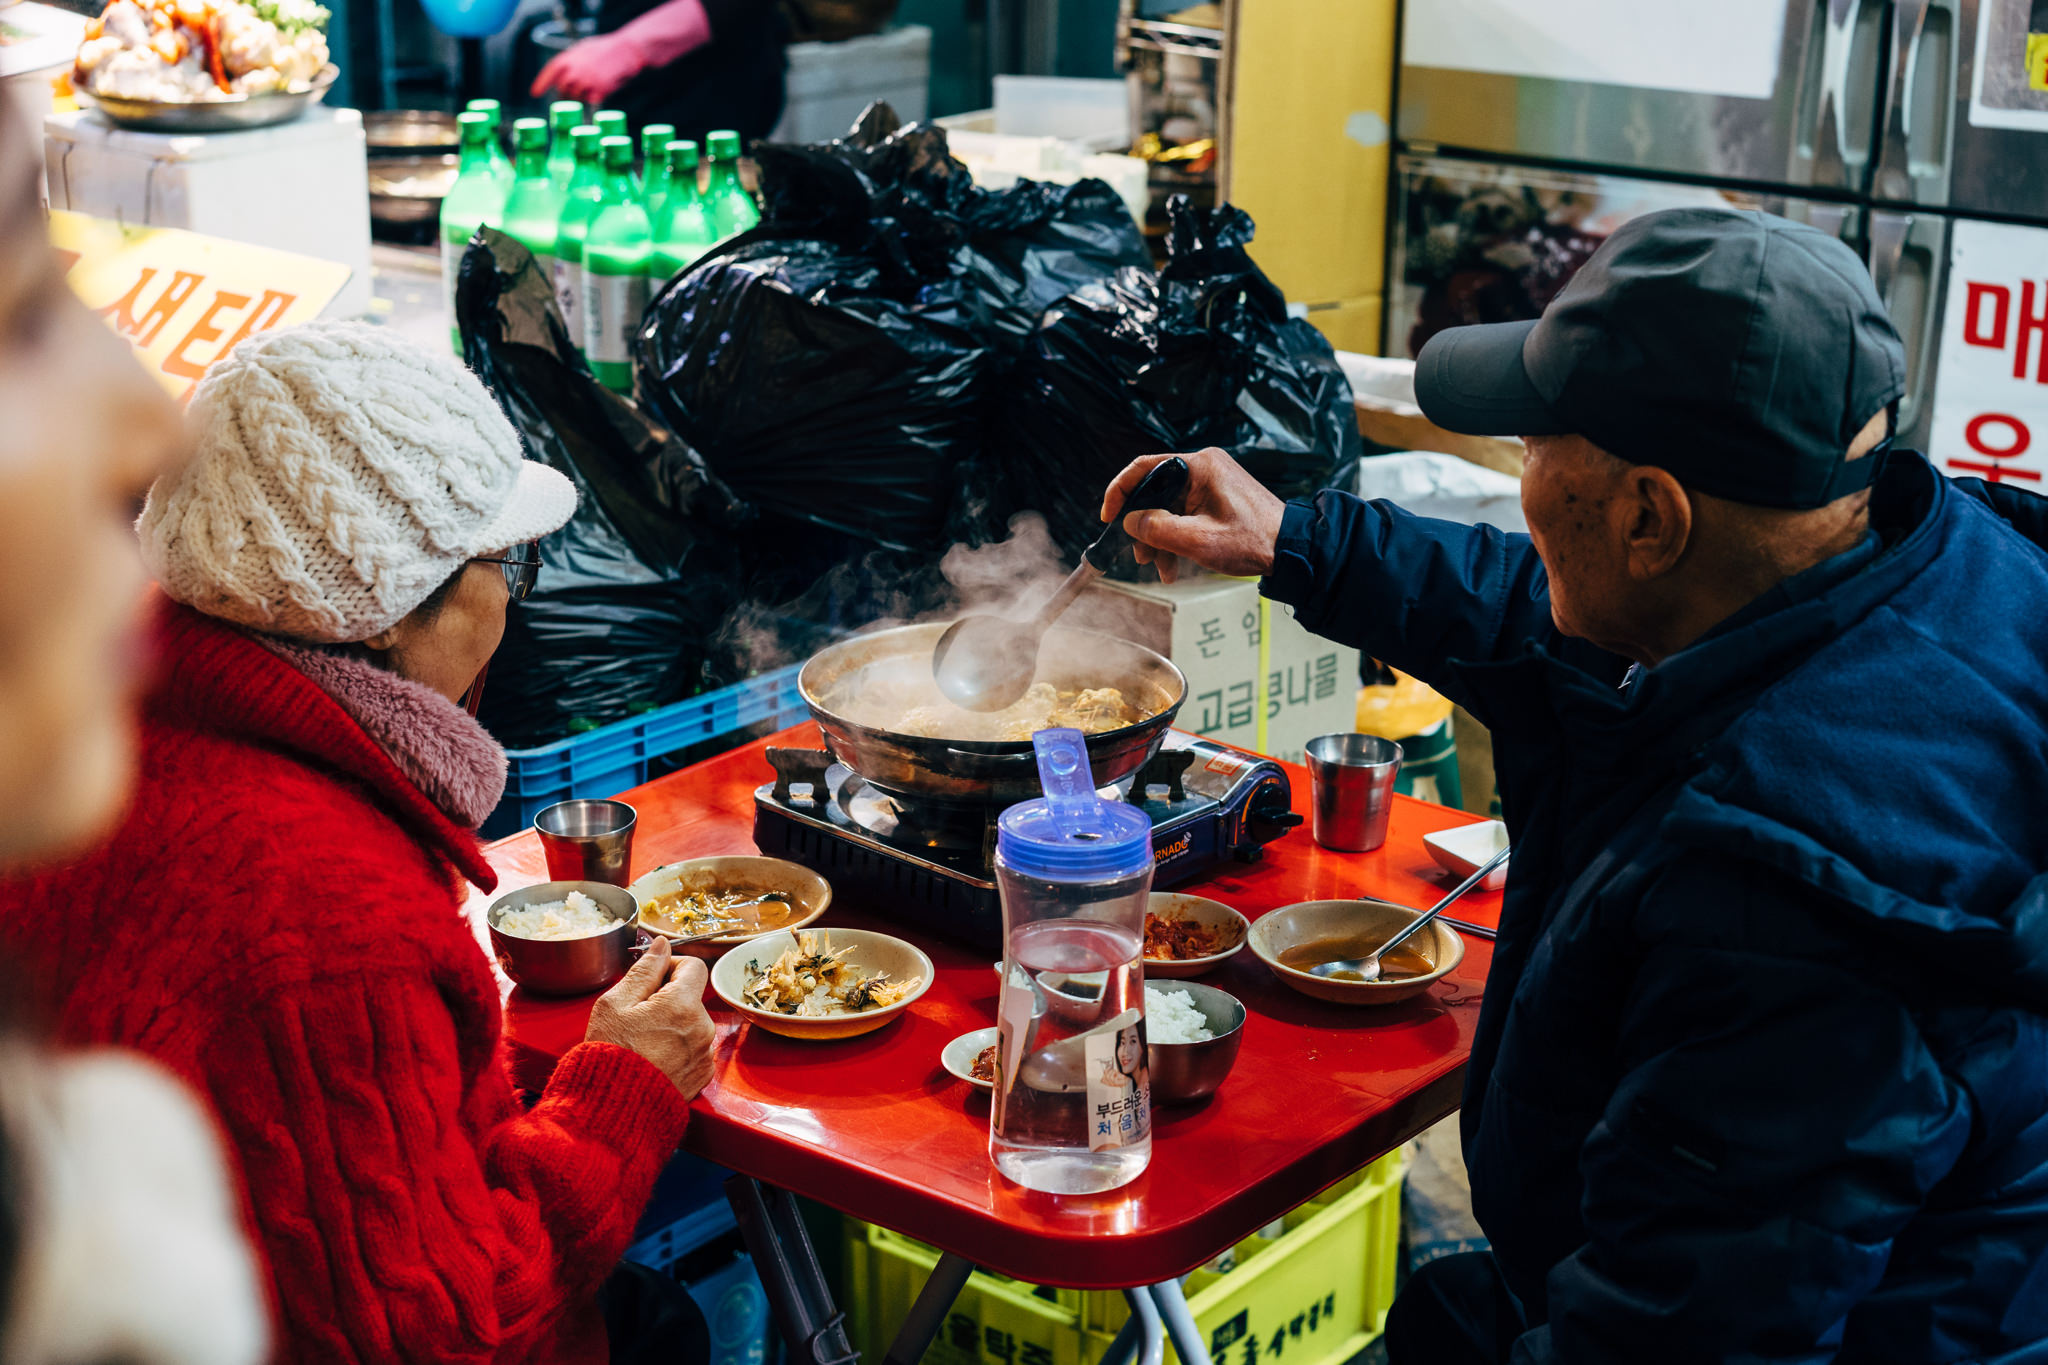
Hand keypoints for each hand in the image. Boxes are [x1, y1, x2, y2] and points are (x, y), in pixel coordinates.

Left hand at [530, 31, 649, 104]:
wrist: (626, 50)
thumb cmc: (606, 48)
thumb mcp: (583, 49)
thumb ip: (571, 61)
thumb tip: (563, 75)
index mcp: (567, 59)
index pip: (549, 74)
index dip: (541, 84)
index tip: (535, 93)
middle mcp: (573, 72)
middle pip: (562, 90)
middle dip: (565, 94)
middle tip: (572, 94)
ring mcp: (585, 83)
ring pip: (576, 98)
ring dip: (581, 96)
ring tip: (591, 87)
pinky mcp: (598, 92)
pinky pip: (591, 101)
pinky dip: (594, 98)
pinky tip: (601, 90)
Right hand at [585, 936, 715, 1100]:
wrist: (611, 1110)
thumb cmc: (608, 1055)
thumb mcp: (615, 1003)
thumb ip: (644, 970)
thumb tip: (660, 945)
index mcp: (682, 1005)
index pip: (694, 966)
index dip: (671, 967)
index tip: (652, 980)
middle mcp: (702, 1028)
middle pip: (692, 997)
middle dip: (669, 999)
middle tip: (639, 1017)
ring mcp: (704, 1054)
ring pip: (693, 1023)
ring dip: (674, 1025)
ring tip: (644, 1042)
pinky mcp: (703, 1075)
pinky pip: (695, 1049)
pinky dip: (679, 1048)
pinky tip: (654, 1058)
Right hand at [1100, 448, 1285, 582]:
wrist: (1292, 550)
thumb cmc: (1254, 541)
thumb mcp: (1199, 540)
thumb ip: (1158, 528)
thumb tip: (1129, 521)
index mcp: (1199, 467)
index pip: (1144, 468)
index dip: (1119, 492)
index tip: (1109, 517)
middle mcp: (1203, 468)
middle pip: (1154, 493)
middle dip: (1143, 528)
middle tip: (1140, 556)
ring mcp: (1210, 483)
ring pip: (1167, 507)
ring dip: (1159, 539)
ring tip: (1161, 569)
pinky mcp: (1215, 498)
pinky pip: (1183, 514)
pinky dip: (1176, 538)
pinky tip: (1174, 564)